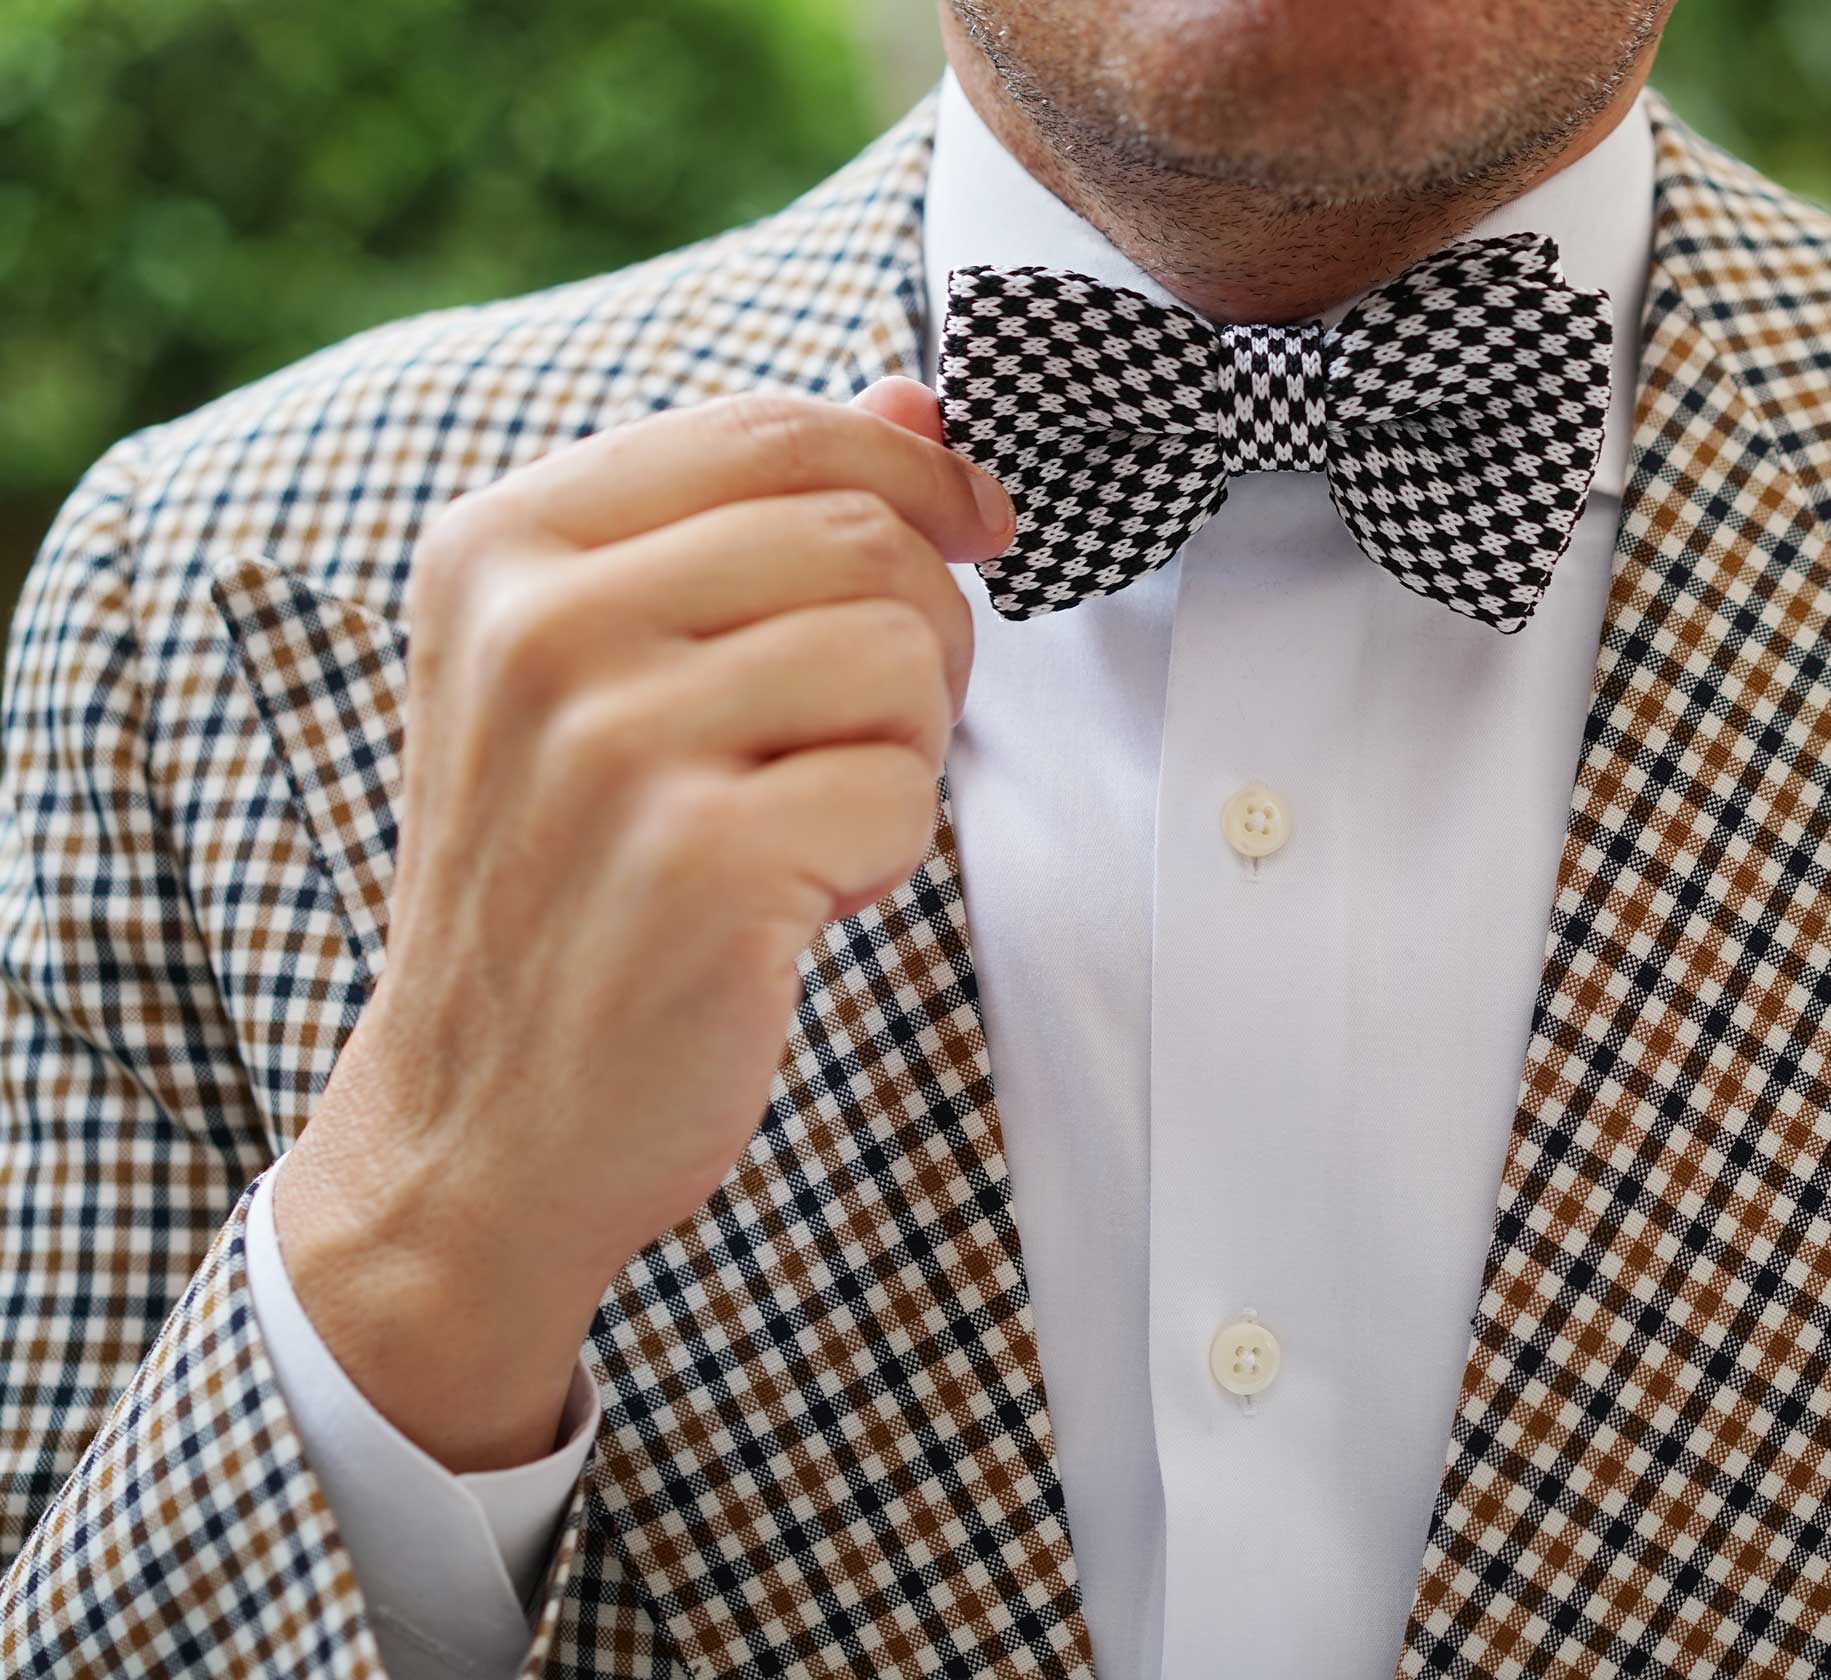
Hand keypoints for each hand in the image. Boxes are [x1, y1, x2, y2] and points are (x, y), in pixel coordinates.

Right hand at [272, 379, 1011, 1470]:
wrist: (481, 1123)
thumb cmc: (568, 881)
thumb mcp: (606, 670)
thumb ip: (752, 518)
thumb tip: (918, 399)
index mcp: (505, 544)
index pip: (774, 430)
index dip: (913, 472)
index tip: (974, 528)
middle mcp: (540, 624)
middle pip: (864, 537)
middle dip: (921, 632)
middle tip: (859, 732)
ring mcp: (613, 743)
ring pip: (903, 655)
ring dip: (902, 749)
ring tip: (803, 819)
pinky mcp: (700, 861)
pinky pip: (905, 792)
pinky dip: (884, 852)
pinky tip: (793, 898)